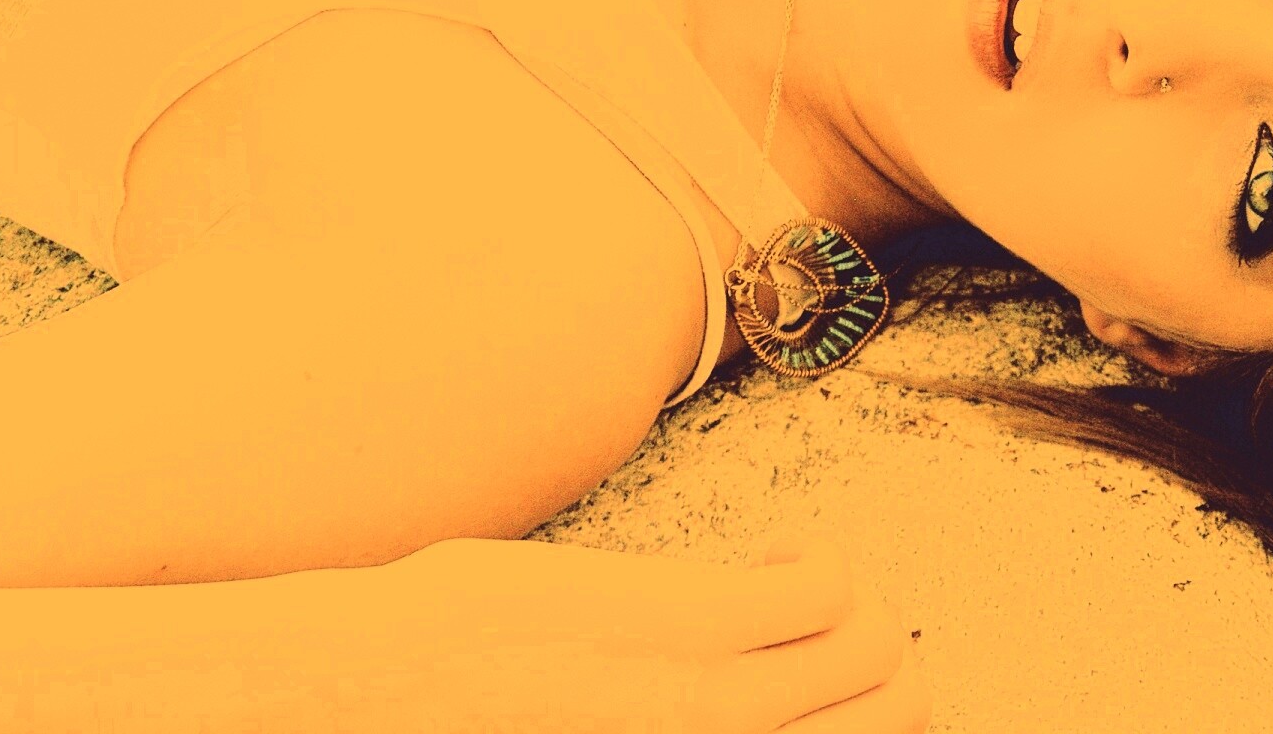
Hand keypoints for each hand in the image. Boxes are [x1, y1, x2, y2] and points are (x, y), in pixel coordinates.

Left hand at [377, 532, 929, 732]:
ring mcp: (709, 697)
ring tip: (785, 583)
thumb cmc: (473, 719)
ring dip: (853, 602)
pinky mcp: (680, 628)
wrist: (373, 690)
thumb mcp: (600, 720)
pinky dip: (817, 564)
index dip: (871, 702)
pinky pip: (821, 590)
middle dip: (881, 649)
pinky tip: (766, 555)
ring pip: (875, 646)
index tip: (817, 661)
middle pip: (899, 705)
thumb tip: (716, 685)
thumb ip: (663, 713)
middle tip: (818, 617)